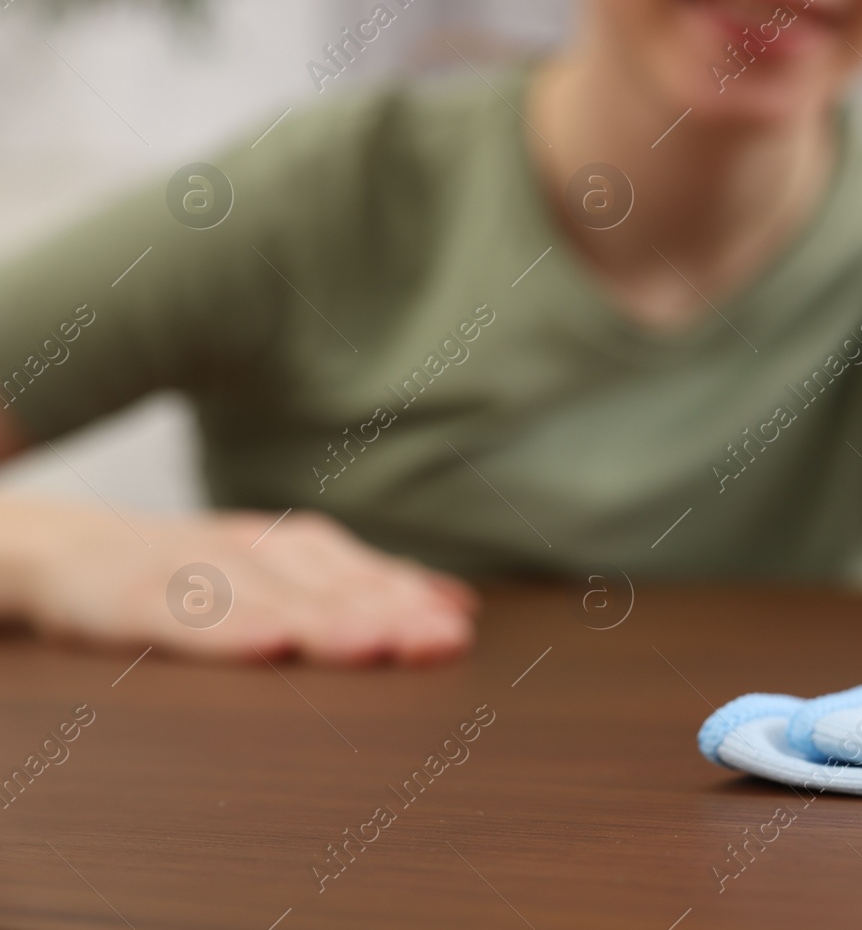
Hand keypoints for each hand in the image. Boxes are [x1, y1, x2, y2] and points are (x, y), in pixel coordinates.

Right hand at [7, 502, 476, 664]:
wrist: (65, 549)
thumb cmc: (193, 575)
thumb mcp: (281, 576)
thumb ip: (363, 588)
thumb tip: (460, 605)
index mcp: (294, 550)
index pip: (364, 574)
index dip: (413, 599)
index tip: (461, 630)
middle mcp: (254, 552)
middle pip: (330, 586)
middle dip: (389, 612)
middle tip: (439, 641)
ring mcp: (196, 570)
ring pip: (269, 595)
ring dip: (325, 620)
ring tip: (373, 645)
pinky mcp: (136, 594)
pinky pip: (186, 612)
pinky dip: (229, 627)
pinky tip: (268, 644)